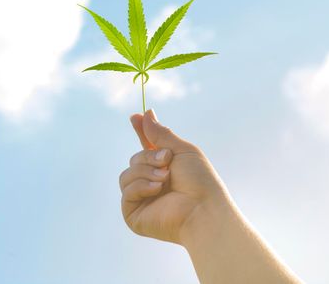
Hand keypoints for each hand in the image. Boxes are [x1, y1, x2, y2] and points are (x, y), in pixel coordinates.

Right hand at [119, 109, 228, 243]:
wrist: (202, 208)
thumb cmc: (199, 181)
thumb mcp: (182, 150)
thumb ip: (161, 134)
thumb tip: (145, 114)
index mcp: (164, 168)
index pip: (146, 148)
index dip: (140, 132)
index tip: (135, 116)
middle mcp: (151, 183)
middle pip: (135, 158)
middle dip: (149, 156)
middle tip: (167, 161)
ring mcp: (141, 199)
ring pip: (127, 173)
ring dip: (146, 171)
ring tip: (165, 178)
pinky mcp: (133, 214)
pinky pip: (126, 189)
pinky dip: (141, 186)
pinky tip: (157, 190)